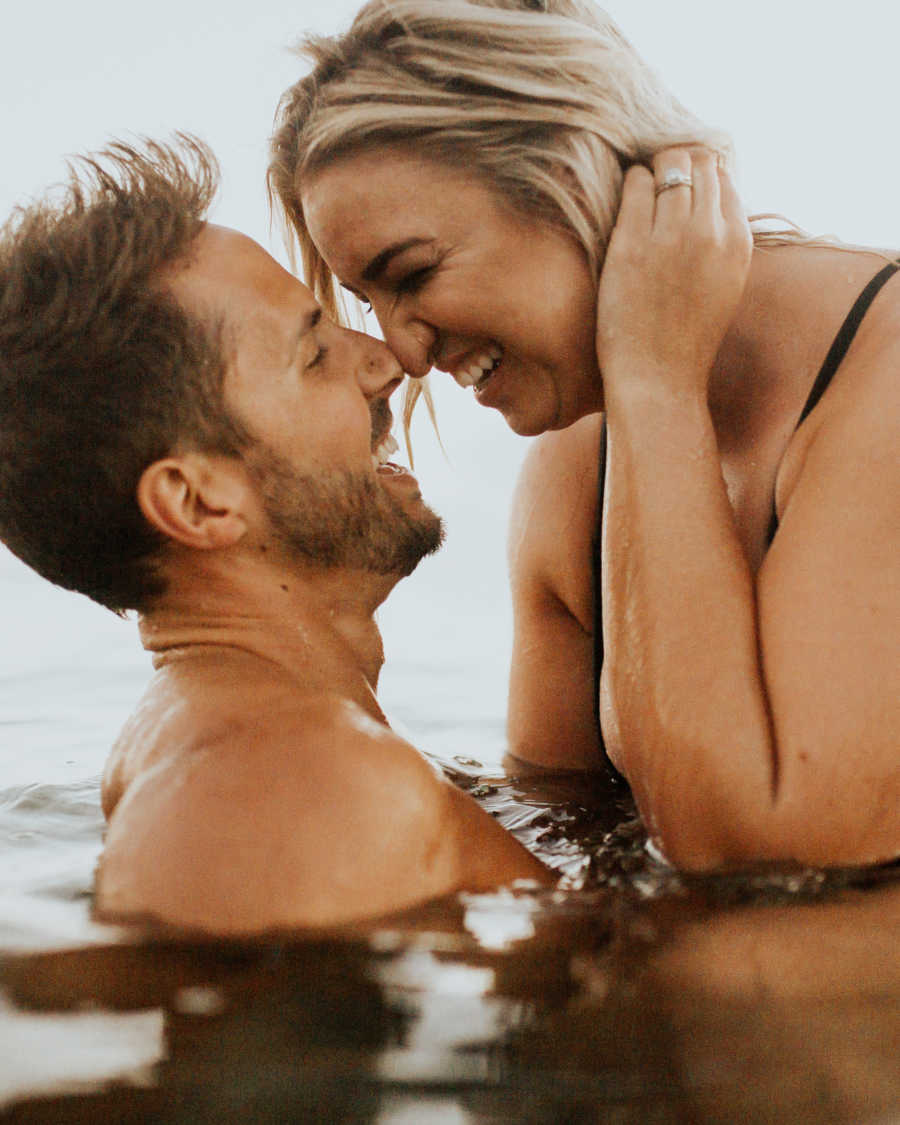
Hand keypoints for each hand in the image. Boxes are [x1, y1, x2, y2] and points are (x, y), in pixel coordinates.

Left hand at [595, 147, 751, 399]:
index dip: (700, 175)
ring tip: (639, 189)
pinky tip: (623, 201)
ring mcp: (670, 236)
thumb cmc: (685, 338)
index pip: (724, 176)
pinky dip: (630, 182)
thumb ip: (721, 242)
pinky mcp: (632, 244)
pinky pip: (635, 184)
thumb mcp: (723, 285)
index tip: (680, 188)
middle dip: (677, 163)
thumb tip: (706, 198)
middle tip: (657, 181)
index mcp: (737, 243)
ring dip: (652, 170)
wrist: (659, 378)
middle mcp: (709, 232)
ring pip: (668, 165)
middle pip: (698, 161)